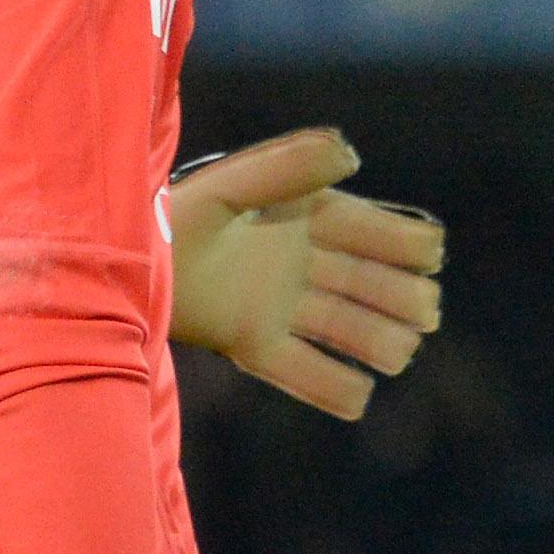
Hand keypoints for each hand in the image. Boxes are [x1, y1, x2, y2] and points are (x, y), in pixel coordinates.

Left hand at [168, 129, 443, 419]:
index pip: (368, 229)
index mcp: (300, 218)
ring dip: (377, 341)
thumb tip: (353, 155)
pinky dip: (329, 387)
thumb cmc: (175, 215)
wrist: (121, 262)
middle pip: (366, 284)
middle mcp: (296, 264)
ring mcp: (278, 307)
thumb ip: (289, 166)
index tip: (432, 254)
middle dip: (401, 297)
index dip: (404, 241)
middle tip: (426, 311)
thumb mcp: (231, 185)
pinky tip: (360, 398)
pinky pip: (300, 370)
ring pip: (343, 328)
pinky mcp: (252, 343)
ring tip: (401, 353)